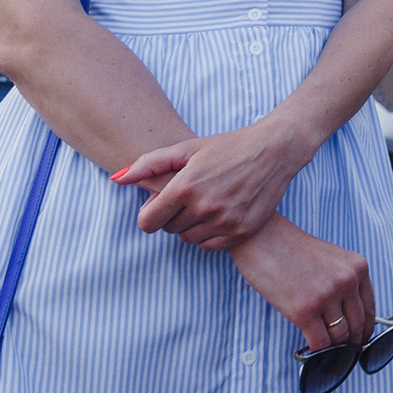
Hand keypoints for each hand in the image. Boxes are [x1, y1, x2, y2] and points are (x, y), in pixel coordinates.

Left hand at [115, 121, 313, 250]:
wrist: (274, 151)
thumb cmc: (228, 146)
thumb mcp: (187, 148)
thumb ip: (149, 164)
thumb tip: (117, 178)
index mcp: (185, 186)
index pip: (147, 222)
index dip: (150, 214)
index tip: (161, 204)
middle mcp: (204, 206)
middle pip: (169, 230)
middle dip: (173, 216)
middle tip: (190, 197)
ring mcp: (224, 221)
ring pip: (189, 239)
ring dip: (191, 226)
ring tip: (206, 203)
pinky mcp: (241, 230)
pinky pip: (210, 246)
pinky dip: (209, 235)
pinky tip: (219, 214)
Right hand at [228, 215, 375, 352]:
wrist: (261, 238)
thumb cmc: (291, 249)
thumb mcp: (331, 259)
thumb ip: (344, 283)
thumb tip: (348, 317)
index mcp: (358, 267)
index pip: (369, 309)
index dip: (365, 330)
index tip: (361, 340)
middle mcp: (347, 281)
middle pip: (355, 326)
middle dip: (349, 343)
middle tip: (341, 352)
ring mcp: (326, 296)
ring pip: (339, 338)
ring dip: (333, 349)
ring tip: (325, 351)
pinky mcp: (304, 311)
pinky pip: (319, 343)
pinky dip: (318, 352)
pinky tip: (311, 351)